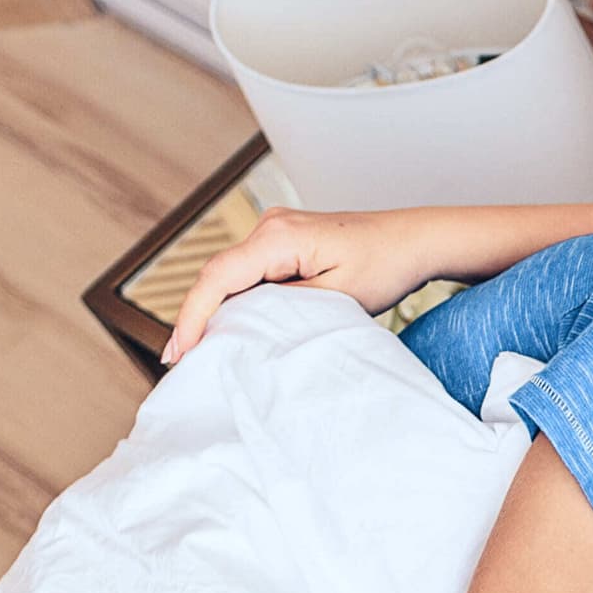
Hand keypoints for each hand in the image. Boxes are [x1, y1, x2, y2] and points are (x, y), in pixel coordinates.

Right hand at [164, 206, 442, 358]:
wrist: (414, 241)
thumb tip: (245, 326)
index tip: (179, 353)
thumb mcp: (339, 298)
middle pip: (217, 276)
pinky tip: (231, 330)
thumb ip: (288, 311)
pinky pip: (249, 274)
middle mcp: (270, 226)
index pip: (219, 276)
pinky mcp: (283, 244)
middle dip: (197, 319)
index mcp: (280, 236)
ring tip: (199, 354)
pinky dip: (237, 302)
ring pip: (230, 276)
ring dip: (216, 312)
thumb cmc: (386, 264)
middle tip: (181, 365)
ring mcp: (274, 232)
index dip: (193, 316)